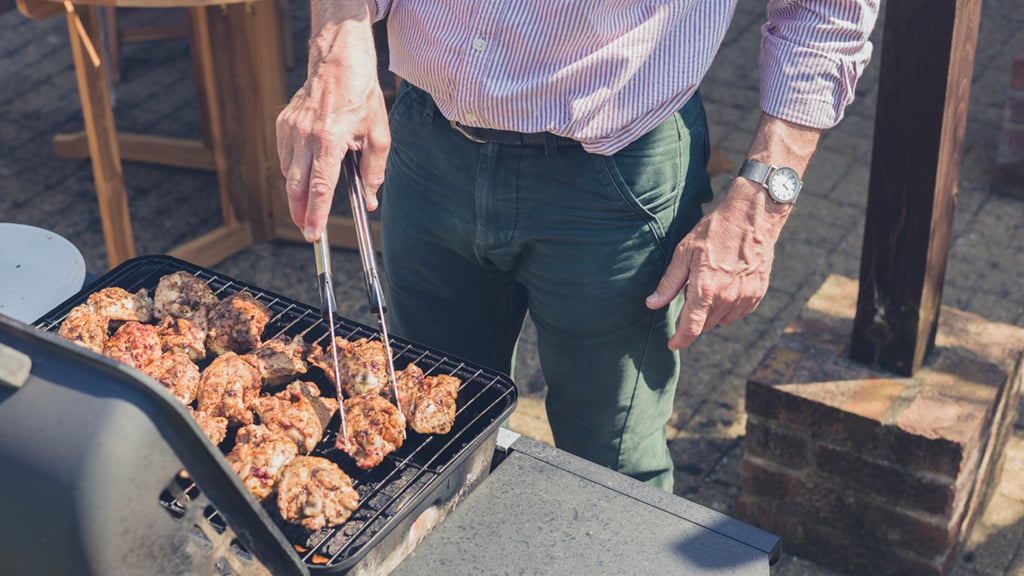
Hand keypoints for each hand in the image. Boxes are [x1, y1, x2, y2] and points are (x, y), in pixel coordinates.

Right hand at [275, 6, 389, 241]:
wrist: (337, 61)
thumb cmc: (361, 95)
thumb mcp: (379, 134)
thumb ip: (374, 170)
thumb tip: (371, 198)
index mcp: (331, 138)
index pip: (321, 187)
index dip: (316, 214)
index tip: (313, 235)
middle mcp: (307, 135)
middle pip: (297, 186)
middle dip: (300, 212)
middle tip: (308, 230)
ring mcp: (291, 128)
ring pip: (288, 173)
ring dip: (297, 193)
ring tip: (308, 207)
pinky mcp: (283, 123)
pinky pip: (285, 156)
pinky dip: (294, 171)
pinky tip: (305, 176)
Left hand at [645, 179, 788, 348]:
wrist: (753, 217)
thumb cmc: (715, 231)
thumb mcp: (684, 253)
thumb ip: (669, 283)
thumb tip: (652, 304)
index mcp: (706, 290)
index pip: (691, 328)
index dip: (680, 340)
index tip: (672, 344)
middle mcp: (727, 298)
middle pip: (705, 325)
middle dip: (694, 315)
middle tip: (692, 287)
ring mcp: (745, 297)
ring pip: (722, 320)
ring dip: (712, 310)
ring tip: (711, 280)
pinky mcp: (758, 293)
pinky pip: (738, 312)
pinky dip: (728, 305)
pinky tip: (726, 284)